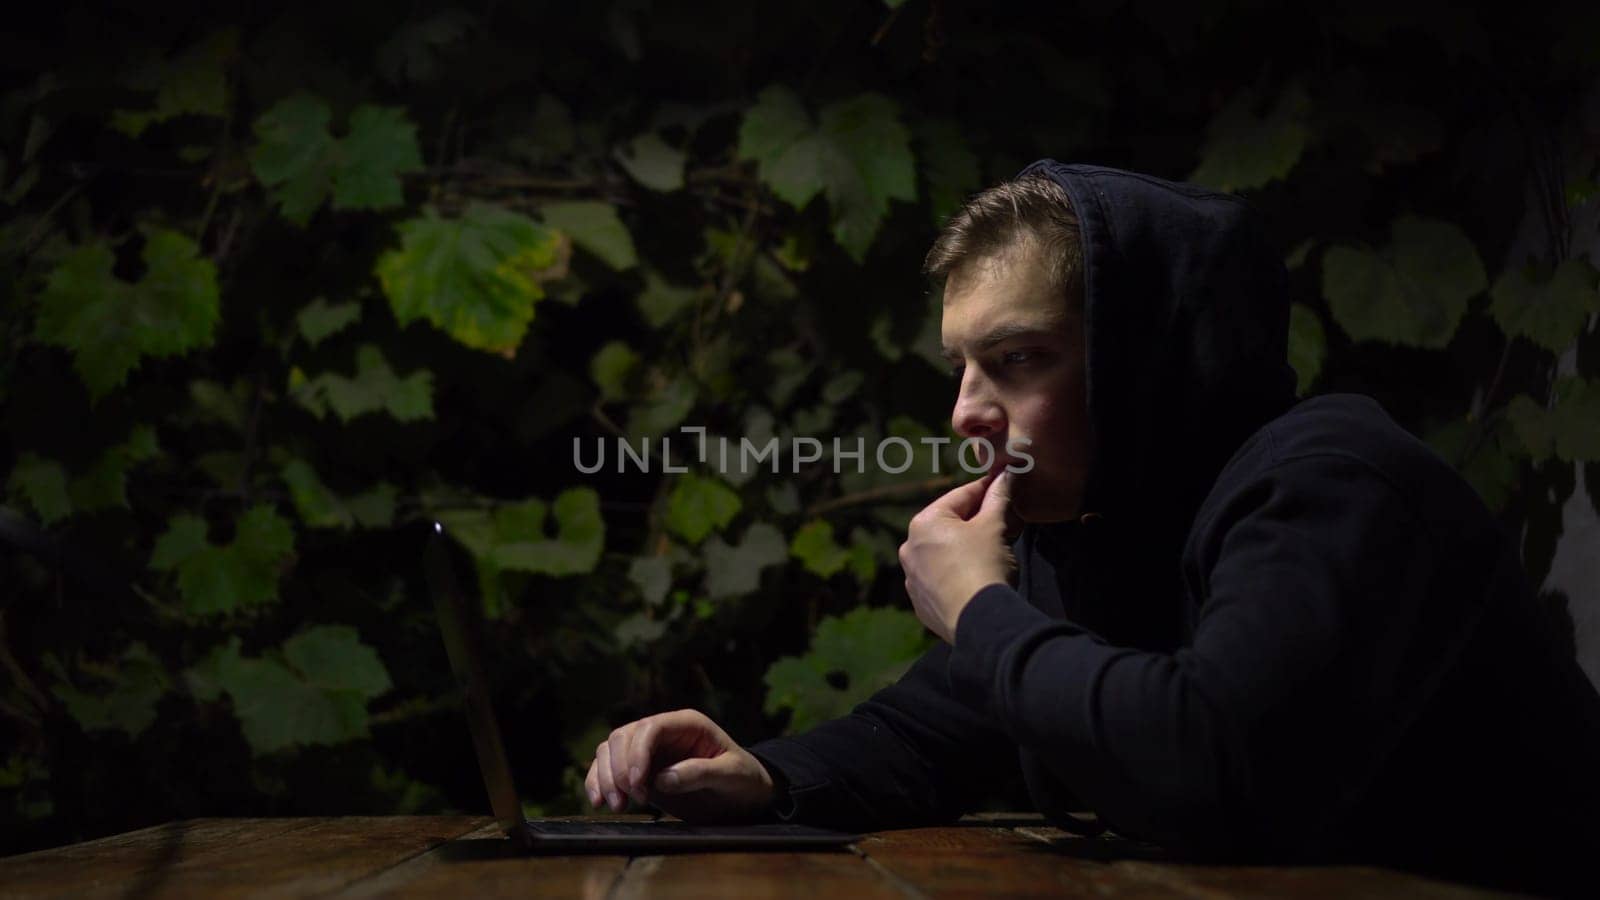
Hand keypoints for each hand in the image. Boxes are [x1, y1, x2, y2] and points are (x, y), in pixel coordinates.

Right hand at [584, 708, 775, 821]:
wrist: (743, 796)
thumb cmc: (743, 779)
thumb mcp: (731, 775)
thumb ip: (699, 773)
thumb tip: (663, 778)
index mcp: (687, 724)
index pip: (650, 727)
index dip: (638, 752)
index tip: (639, 783)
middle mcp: (663, 732)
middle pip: (623, 737)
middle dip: (619, 769)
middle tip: (629, 800)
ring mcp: (648, 750)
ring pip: (610, 751)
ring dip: (606, 777)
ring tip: (617, 806)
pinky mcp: (639, 770)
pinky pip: (608, 769)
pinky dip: (598, 783)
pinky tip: (599, 802)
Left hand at [899, 469, 1017, 642]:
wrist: (979, 621)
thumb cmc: (984, 565)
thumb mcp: (995, 526)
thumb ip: (998, 498)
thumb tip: (1005, 476)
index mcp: (923, 523)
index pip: (960, 496)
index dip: (985, 488)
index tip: (1001, 482)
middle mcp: (909, 548)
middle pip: (948, 524)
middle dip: (975, 519)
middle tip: (1001, 517)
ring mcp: (912, 578)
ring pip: (943, 553)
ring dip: (964, 547)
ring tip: (991, 549)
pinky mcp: (921, 603)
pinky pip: (941, 578)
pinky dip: (956, 573)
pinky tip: (976, 576)